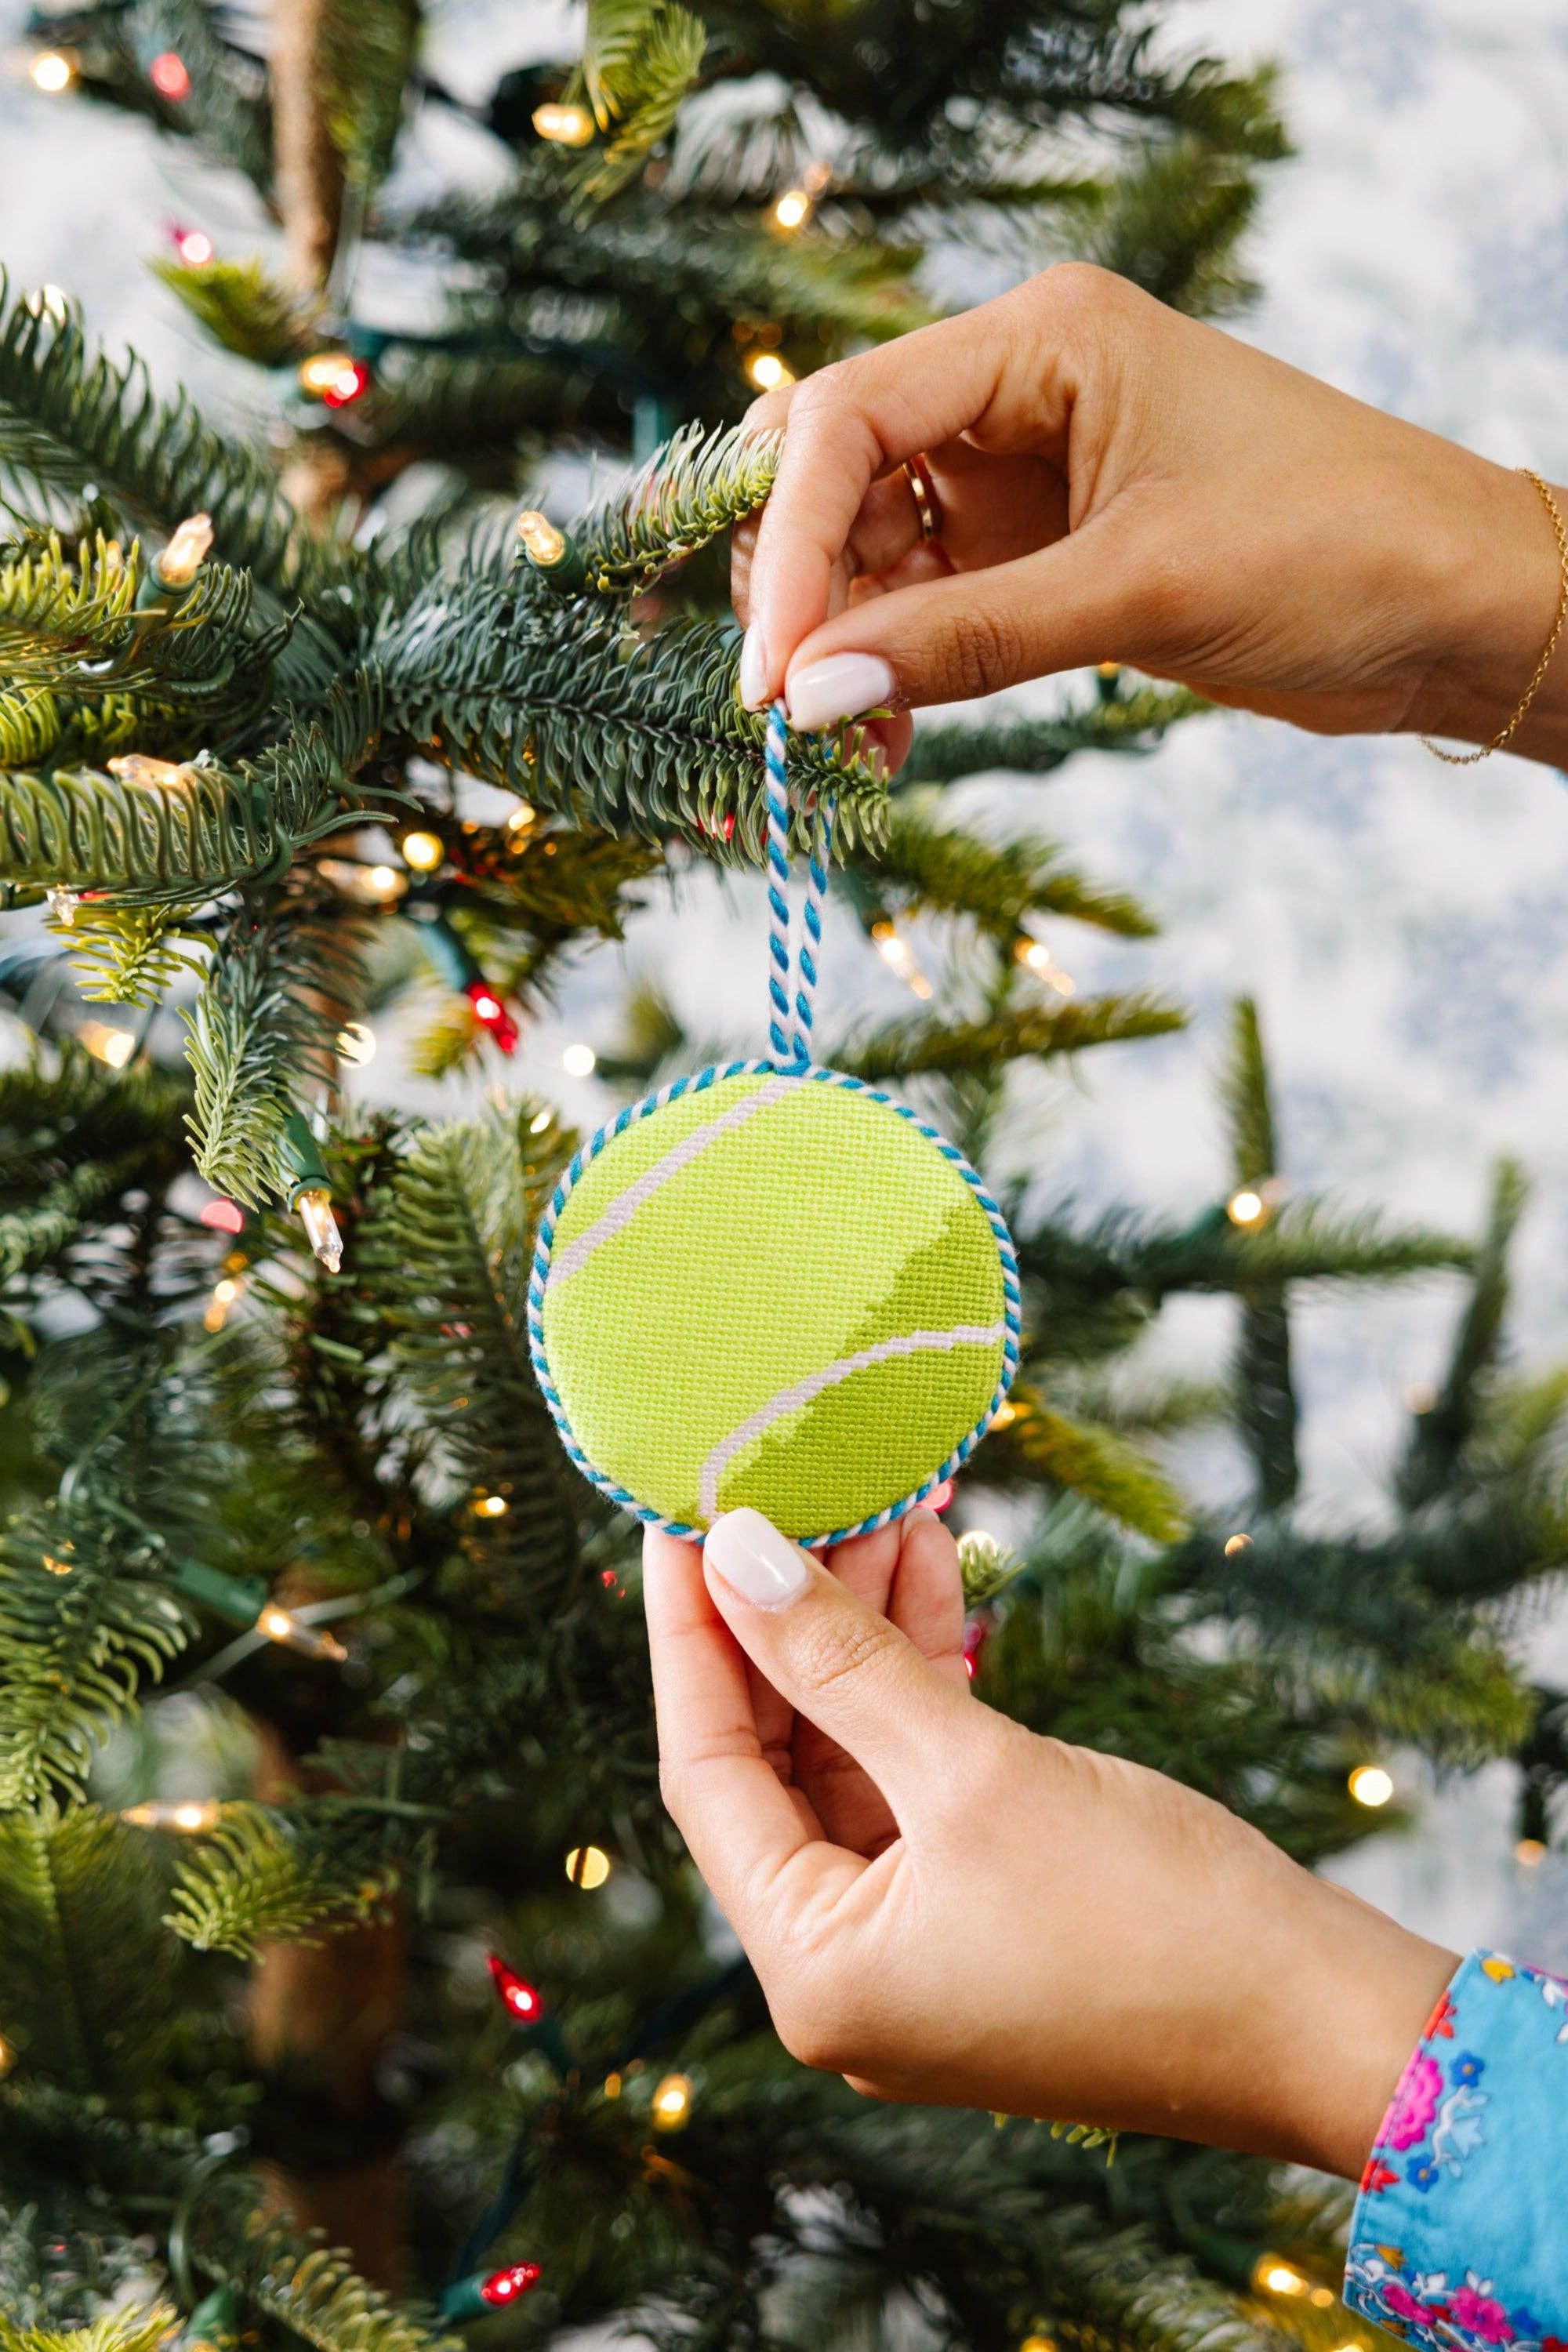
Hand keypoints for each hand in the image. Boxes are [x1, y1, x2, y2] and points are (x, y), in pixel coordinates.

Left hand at [644, 1504, 1456, 2173]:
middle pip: (776, 1756)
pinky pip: (918, 1776)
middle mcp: (845, 1969)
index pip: (705, 1770)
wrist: (1331, 2024)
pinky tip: (927, 1570)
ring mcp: (916, 1943)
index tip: (678, 1515)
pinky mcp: (983, 1910)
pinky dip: (920, 1679)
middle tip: (789, 1487)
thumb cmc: (1156, 1918)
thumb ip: (843, 1661)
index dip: (691, 1631)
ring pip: (852, 1753)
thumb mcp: (977, 1770)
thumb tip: (739, 1556)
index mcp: (813, 1969)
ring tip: (878, 1498)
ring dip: (862, 1630)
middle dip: (788, 1615)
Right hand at [732, 264, 1567, 765]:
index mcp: (1042, 340)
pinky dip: (897, 670)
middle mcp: (1017, 394)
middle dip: (805, 592)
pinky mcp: (1042, 556)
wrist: (1455, 610)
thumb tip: (809, 693)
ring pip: (874, 554)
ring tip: (846, 744)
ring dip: (845, 647)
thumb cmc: (1334, 548)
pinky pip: (930, 607)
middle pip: (841, 478)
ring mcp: (1024, 478)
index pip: (853, 418)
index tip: (768, 670)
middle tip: (792, 710)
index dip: (793, 542)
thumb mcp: (1140, 589)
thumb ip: (968, 639)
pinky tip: (887, 736)